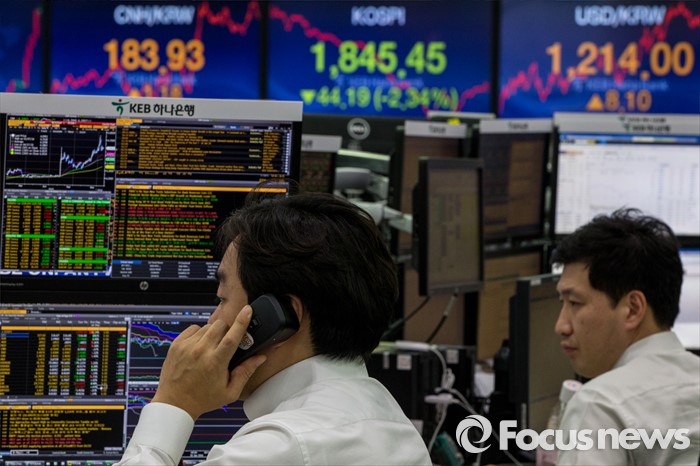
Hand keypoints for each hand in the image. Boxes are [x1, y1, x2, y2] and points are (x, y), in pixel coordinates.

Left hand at [152, 305, 265, 419]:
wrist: (174, 404)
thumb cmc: (202, 399)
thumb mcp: (230, 391)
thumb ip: (246, 372)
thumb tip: (260, 358)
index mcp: (215, 363)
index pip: (233, 336)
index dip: (242, 321)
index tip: (248, 310)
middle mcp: (200, 352)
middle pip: (220, 326)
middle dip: (227, 330)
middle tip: (226, 344)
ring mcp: (187, 347)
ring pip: (207, 326)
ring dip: (213, 333)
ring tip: (211, 348)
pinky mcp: (177, 344)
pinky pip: (194, 328)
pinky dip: (200, 333)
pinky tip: (199, 346)